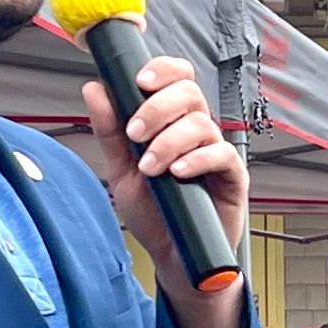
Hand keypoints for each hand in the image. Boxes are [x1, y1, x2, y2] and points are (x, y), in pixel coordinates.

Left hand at [83, 56, 248, 327]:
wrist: (173, 256)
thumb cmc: (154, 213)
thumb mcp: (122, 171)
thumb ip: (110, 132)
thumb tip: (94, 89)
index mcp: (172, 121)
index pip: (176, 78)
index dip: (162, 70)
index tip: (139, 81)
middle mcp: (196, 130)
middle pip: (189, 91)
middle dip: (158, 107)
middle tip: (135, 133)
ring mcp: (215, 152)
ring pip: (201, 123)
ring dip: (169, 141)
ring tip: (151, 168)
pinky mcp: (232, 176)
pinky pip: (222, 154)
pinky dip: (197, 160)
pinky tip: (178, 173)